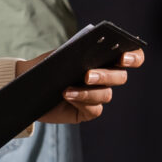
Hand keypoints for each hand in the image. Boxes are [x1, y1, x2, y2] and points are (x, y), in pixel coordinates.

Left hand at [23, 48, 145, 123]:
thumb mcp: (61, 54)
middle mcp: (105, 77)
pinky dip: (81, 101)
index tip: (123, 57)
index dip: (133, 57)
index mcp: (104, 58)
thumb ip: (79, 50)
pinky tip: (67, 95)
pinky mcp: (87, 111)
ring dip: (88, 91)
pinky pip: (94, 109)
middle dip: (106, 75)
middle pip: (120, 77)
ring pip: (106, 94)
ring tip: (68, 88)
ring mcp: (97, 95)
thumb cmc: (47, 65)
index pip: (132, 57)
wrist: (28, 85)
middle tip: (87, 75)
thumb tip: (91, 50)